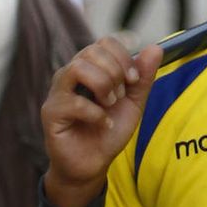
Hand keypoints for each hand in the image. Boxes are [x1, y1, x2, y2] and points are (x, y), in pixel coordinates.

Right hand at [42, 37, 162, 206]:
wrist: (93, 164)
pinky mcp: (51, 113)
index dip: (123, 57)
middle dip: (115, 72)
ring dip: (102, 85)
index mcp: (89, 68)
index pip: (104, 42)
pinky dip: (96, 113)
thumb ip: (143, 77)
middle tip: (120, 96)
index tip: (134, 80)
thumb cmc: (109, 131)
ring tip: (110, 104)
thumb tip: (156, 48)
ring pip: (77, 68)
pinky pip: (73, 101)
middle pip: (91, 51)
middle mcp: (70, 76)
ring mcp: (57, 93)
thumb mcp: (133, 103)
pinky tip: (103, 124)